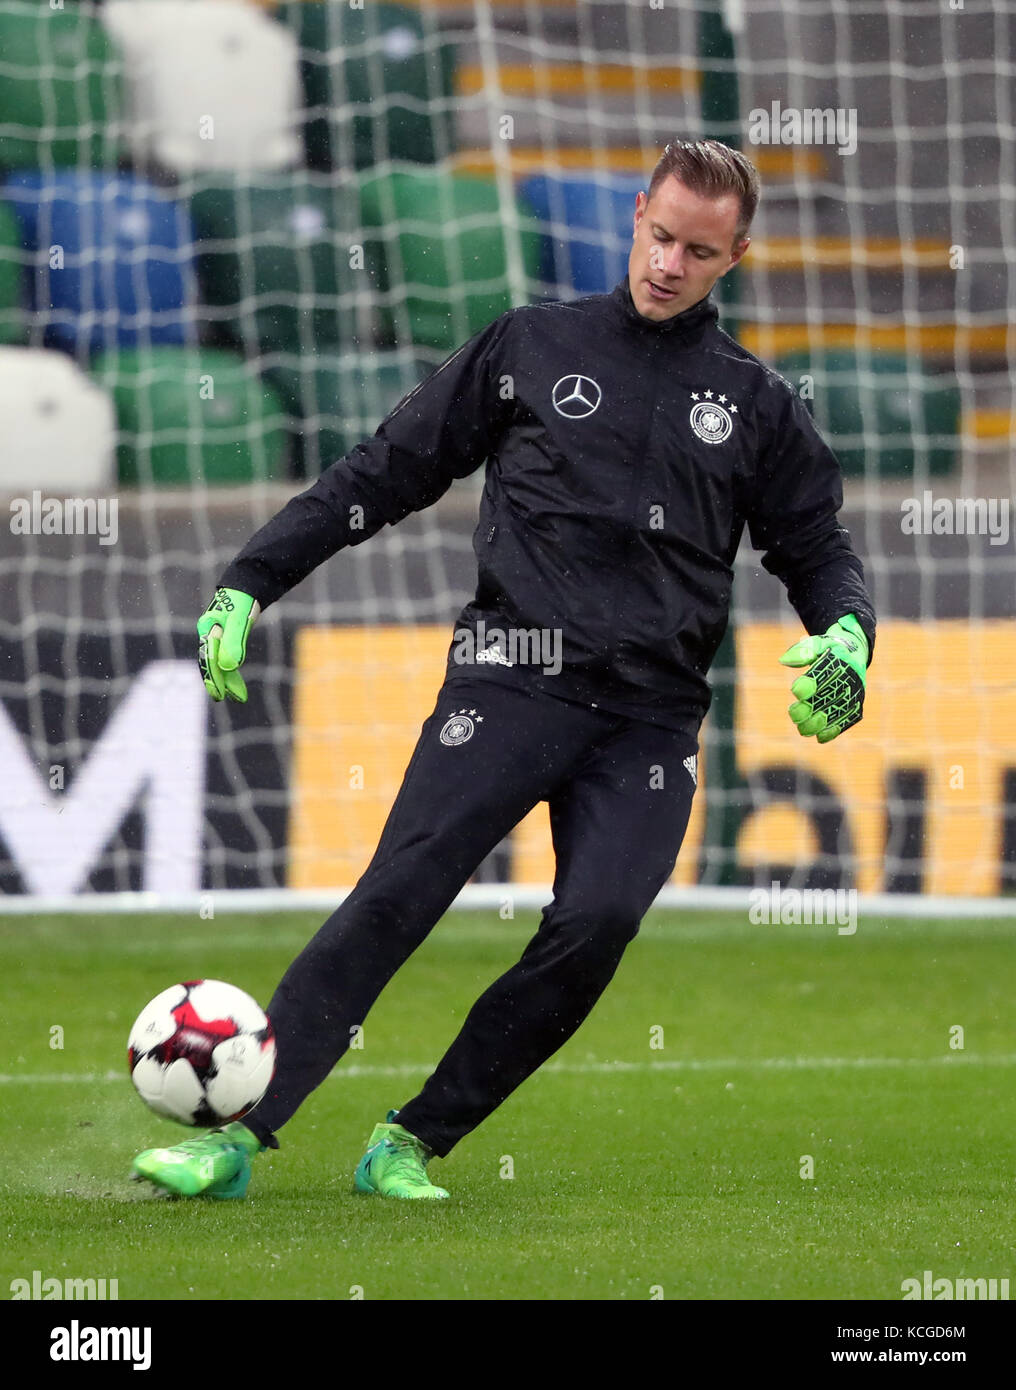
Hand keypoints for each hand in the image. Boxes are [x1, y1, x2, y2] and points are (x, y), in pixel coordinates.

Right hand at [196, 587, 259, 702]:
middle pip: (211, 662)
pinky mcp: (227, 637)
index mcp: (208, 630)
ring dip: (227, 679)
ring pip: (220, 662)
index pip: (209, 659)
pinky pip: (227, 657)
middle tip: (222, 699)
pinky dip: (232, 671)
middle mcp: (210, 634)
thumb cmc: (242, 600)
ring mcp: (218, 636)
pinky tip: (236, 683)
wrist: (247, 586)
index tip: (219, 695)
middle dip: (218, 681)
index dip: (214, 678)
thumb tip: (229, 667)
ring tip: (237, 696)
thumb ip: (233, 642)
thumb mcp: (239, 621)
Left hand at [779, 613, 867, 742]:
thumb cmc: (830, 649)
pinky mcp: (858, 704)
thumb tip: (784, 661)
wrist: (855, 653)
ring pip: (838, 712)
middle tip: (794, 714)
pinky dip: (835, 730)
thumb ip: (802, 650)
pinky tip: (820, 737)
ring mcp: (855, 693)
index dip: (808, 685)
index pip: (823, 674)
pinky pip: (848, 719)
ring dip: (819, 724)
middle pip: (829, 697)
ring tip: (802, 730)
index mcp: (840, 660)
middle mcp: (850, 677)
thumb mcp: (818, 643)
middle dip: (810, 709)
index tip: (796, 691)